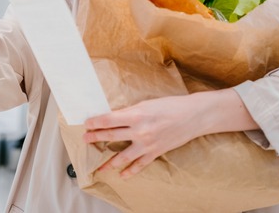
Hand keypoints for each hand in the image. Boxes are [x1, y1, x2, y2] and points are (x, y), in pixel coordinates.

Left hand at [83, 94, 203, 177]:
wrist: (193, 116)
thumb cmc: (170, 105)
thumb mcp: (146, 104)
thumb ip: (130, 112)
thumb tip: (114, 118)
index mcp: (136, 114)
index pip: (108, 120)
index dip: (95, 122)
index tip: (87, 123)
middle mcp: (139, 130)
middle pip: (111, 136)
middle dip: (95, 138)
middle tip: (85, 139)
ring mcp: (147, 144)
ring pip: (122, 156)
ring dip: (108, 162)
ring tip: (98, 166)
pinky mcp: (155, 152)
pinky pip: (139, 165)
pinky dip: (130, 172)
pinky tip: (122, 175)